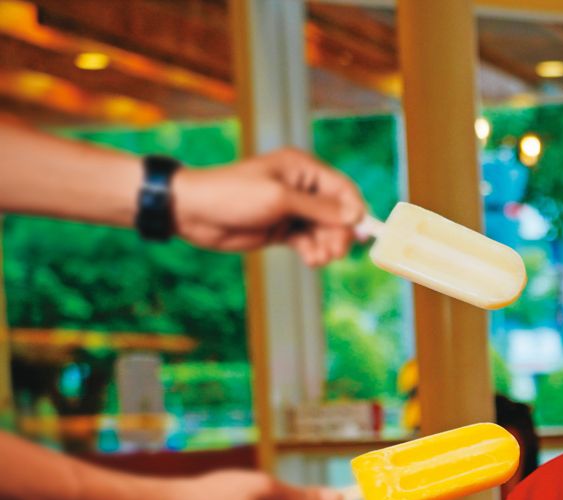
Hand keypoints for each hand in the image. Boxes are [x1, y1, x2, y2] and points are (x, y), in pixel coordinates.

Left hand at [171, 147, 365, 266]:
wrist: (194, 212)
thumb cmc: (233, 195)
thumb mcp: (280, 199)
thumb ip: (319, 208)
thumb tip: (355, 215)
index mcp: (302, 169)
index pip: (343, 189)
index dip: (355, 211)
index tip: (361, 234)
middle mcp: (301, 187)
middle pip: (338, 213)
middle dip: (339, 233)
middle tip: (334, 251)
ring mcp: (292, 209)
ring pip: (325, 231)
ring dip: (326, 246)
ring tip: (318, 258)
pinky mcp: (282, 228)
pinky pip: (309, 241)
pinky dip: (313, 252)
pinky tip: (309, 259)